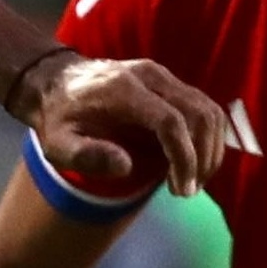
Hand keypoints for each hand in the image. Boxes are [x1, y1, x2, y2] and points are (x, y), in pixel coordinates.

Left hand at [19, 51, 224, 200]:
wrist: (56, 82)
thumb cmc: (58, 119)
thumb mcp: (58, 143)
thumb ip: (86, 155)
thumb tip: (126, 167)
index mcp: (124, 90)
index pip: (171, 121)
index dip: (184, 158)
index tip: (181, 189)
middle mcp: (150, 76)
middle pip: (199, 114)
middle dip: (202, 158)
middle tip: (187, 190)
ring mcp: (164, 76)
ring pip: (209, 110)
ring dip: (210, 149)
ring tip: (193, 180)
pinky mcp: (171, 82)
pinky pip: (204, 107)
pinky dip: (208, 137)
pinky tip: (194, 162)